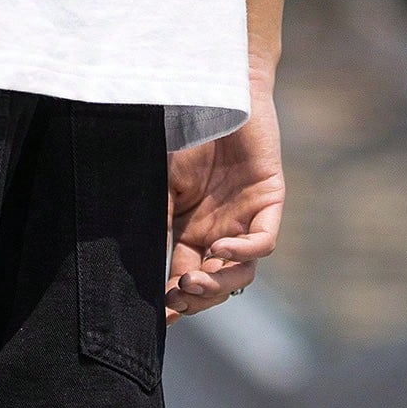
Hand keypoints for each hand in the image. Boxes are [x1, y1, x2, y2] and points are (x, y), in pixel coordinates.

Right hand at [165, 74, 283, 323]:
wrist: (216, 92)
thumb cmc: (187, 135)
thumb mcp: (163, 187)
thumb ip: (155, 223)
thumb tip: (137, 268)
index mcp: (193, 235)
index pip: (185, 280)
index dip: (176, 302)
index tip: (159, 316)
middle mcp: (221, 234)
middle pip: (214, 285)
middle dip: (196, 298)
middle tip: (177, 295)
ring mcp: (247, 219)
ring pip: (241, 274)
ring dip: (217, 284)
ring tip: (192, 280)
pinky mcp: (269, 200)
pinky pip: (263, 242)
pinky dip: (243, 251)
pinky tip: (219, 246)